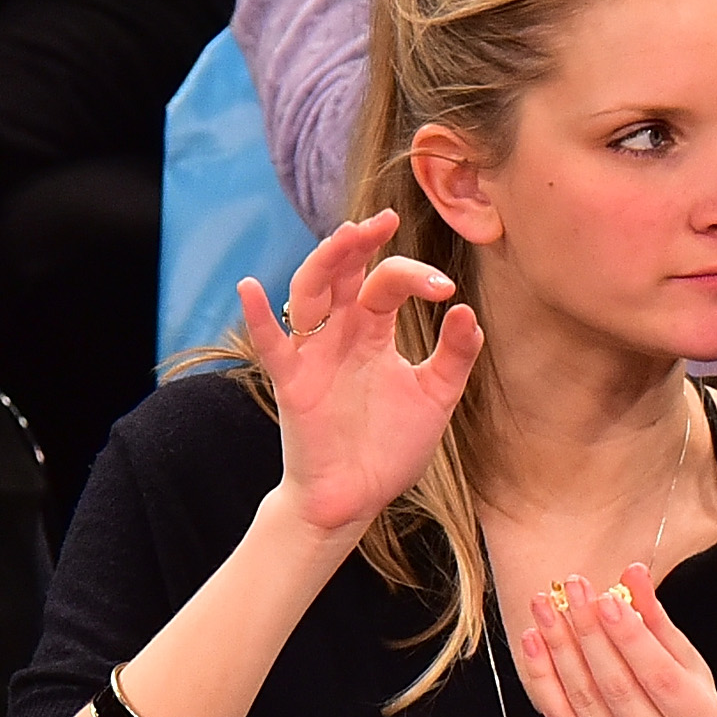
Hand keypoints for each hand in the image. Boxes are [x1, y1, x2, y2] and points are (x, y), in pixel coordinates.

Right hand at [239, 211, 484, 540]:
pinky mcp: (293, 383)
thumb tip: (466, 313)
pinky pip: (270, 345)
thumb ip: (453, 357)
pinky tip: (250, 288)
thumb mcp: (434, 398)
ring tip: (344, 237)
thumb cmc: (390, 445)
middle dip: (359, 243)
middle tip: (384, 220)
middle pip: (342, 273)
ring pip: (308, 293)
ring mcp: (313, 354)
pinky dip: (257, 317)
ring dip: (324, 262)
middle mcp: (339, 333)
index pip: (387, 283)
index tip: (446, 289)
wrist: (357, 496)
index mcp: (372, 331)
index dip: (415, 277)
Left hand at [517, 565, 716, 716]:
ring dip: (559, 648)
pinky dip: (543, 677)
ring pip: (585, 700)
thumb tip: (633, 572)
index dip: (630, 636)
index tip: (605, 597)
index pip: (660, 676)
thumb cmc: (682, 700)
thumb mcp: (685, 662)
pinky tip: (533, 641)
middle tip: (571, 590)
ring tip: (544, 607)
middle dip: (590, 633)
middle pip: (618, 687)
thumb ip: (657, 620)